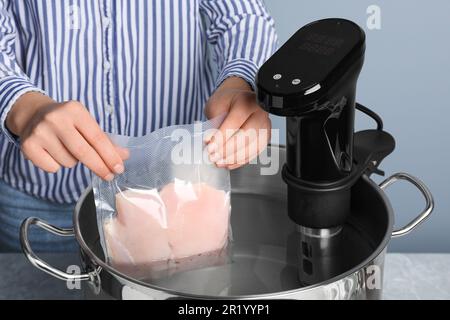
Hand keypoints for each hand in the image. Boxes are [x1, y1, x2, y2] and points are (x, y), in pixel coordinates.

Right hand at [6, 92, 128, 179]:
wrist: (33, 114)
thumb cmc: (68, 122)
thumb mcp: (86, 124)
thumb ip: (105, 141)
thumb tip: (124, 156)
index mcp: (75, 110)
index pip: (97, 137)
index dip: (110, 155)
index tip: (118, 168)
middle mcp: (56, 119)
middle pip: (83, 152)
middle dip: (99, 167)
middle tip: (109, 176)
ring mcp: (40, 132)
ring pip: (68, 162)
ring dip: (73, 162)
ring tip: (67, 149)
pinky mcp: (28, 145)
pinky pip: (52, 167)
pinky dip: (56, 165)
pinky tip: (53, 152)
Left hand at [204, 77, 270, 169]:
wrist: (237, 100)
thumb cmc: (226, 102)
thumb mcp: (215, 106)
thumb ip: (214, 123)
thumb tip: (211, 143)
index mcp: (246, 100)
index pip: (236, 120)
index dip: (223, 136)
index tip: (211, 147)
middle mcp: (259, 112)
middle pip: (248, 135)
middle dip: (228, 149)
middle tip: (214, 157)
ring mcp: (265, 125)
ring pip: (253, 146)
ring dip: (234, 158)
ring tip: (219, 162)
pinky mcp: (265, 137)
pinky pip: (254, 152)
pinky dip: (240, 160)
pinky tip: (229, 163)